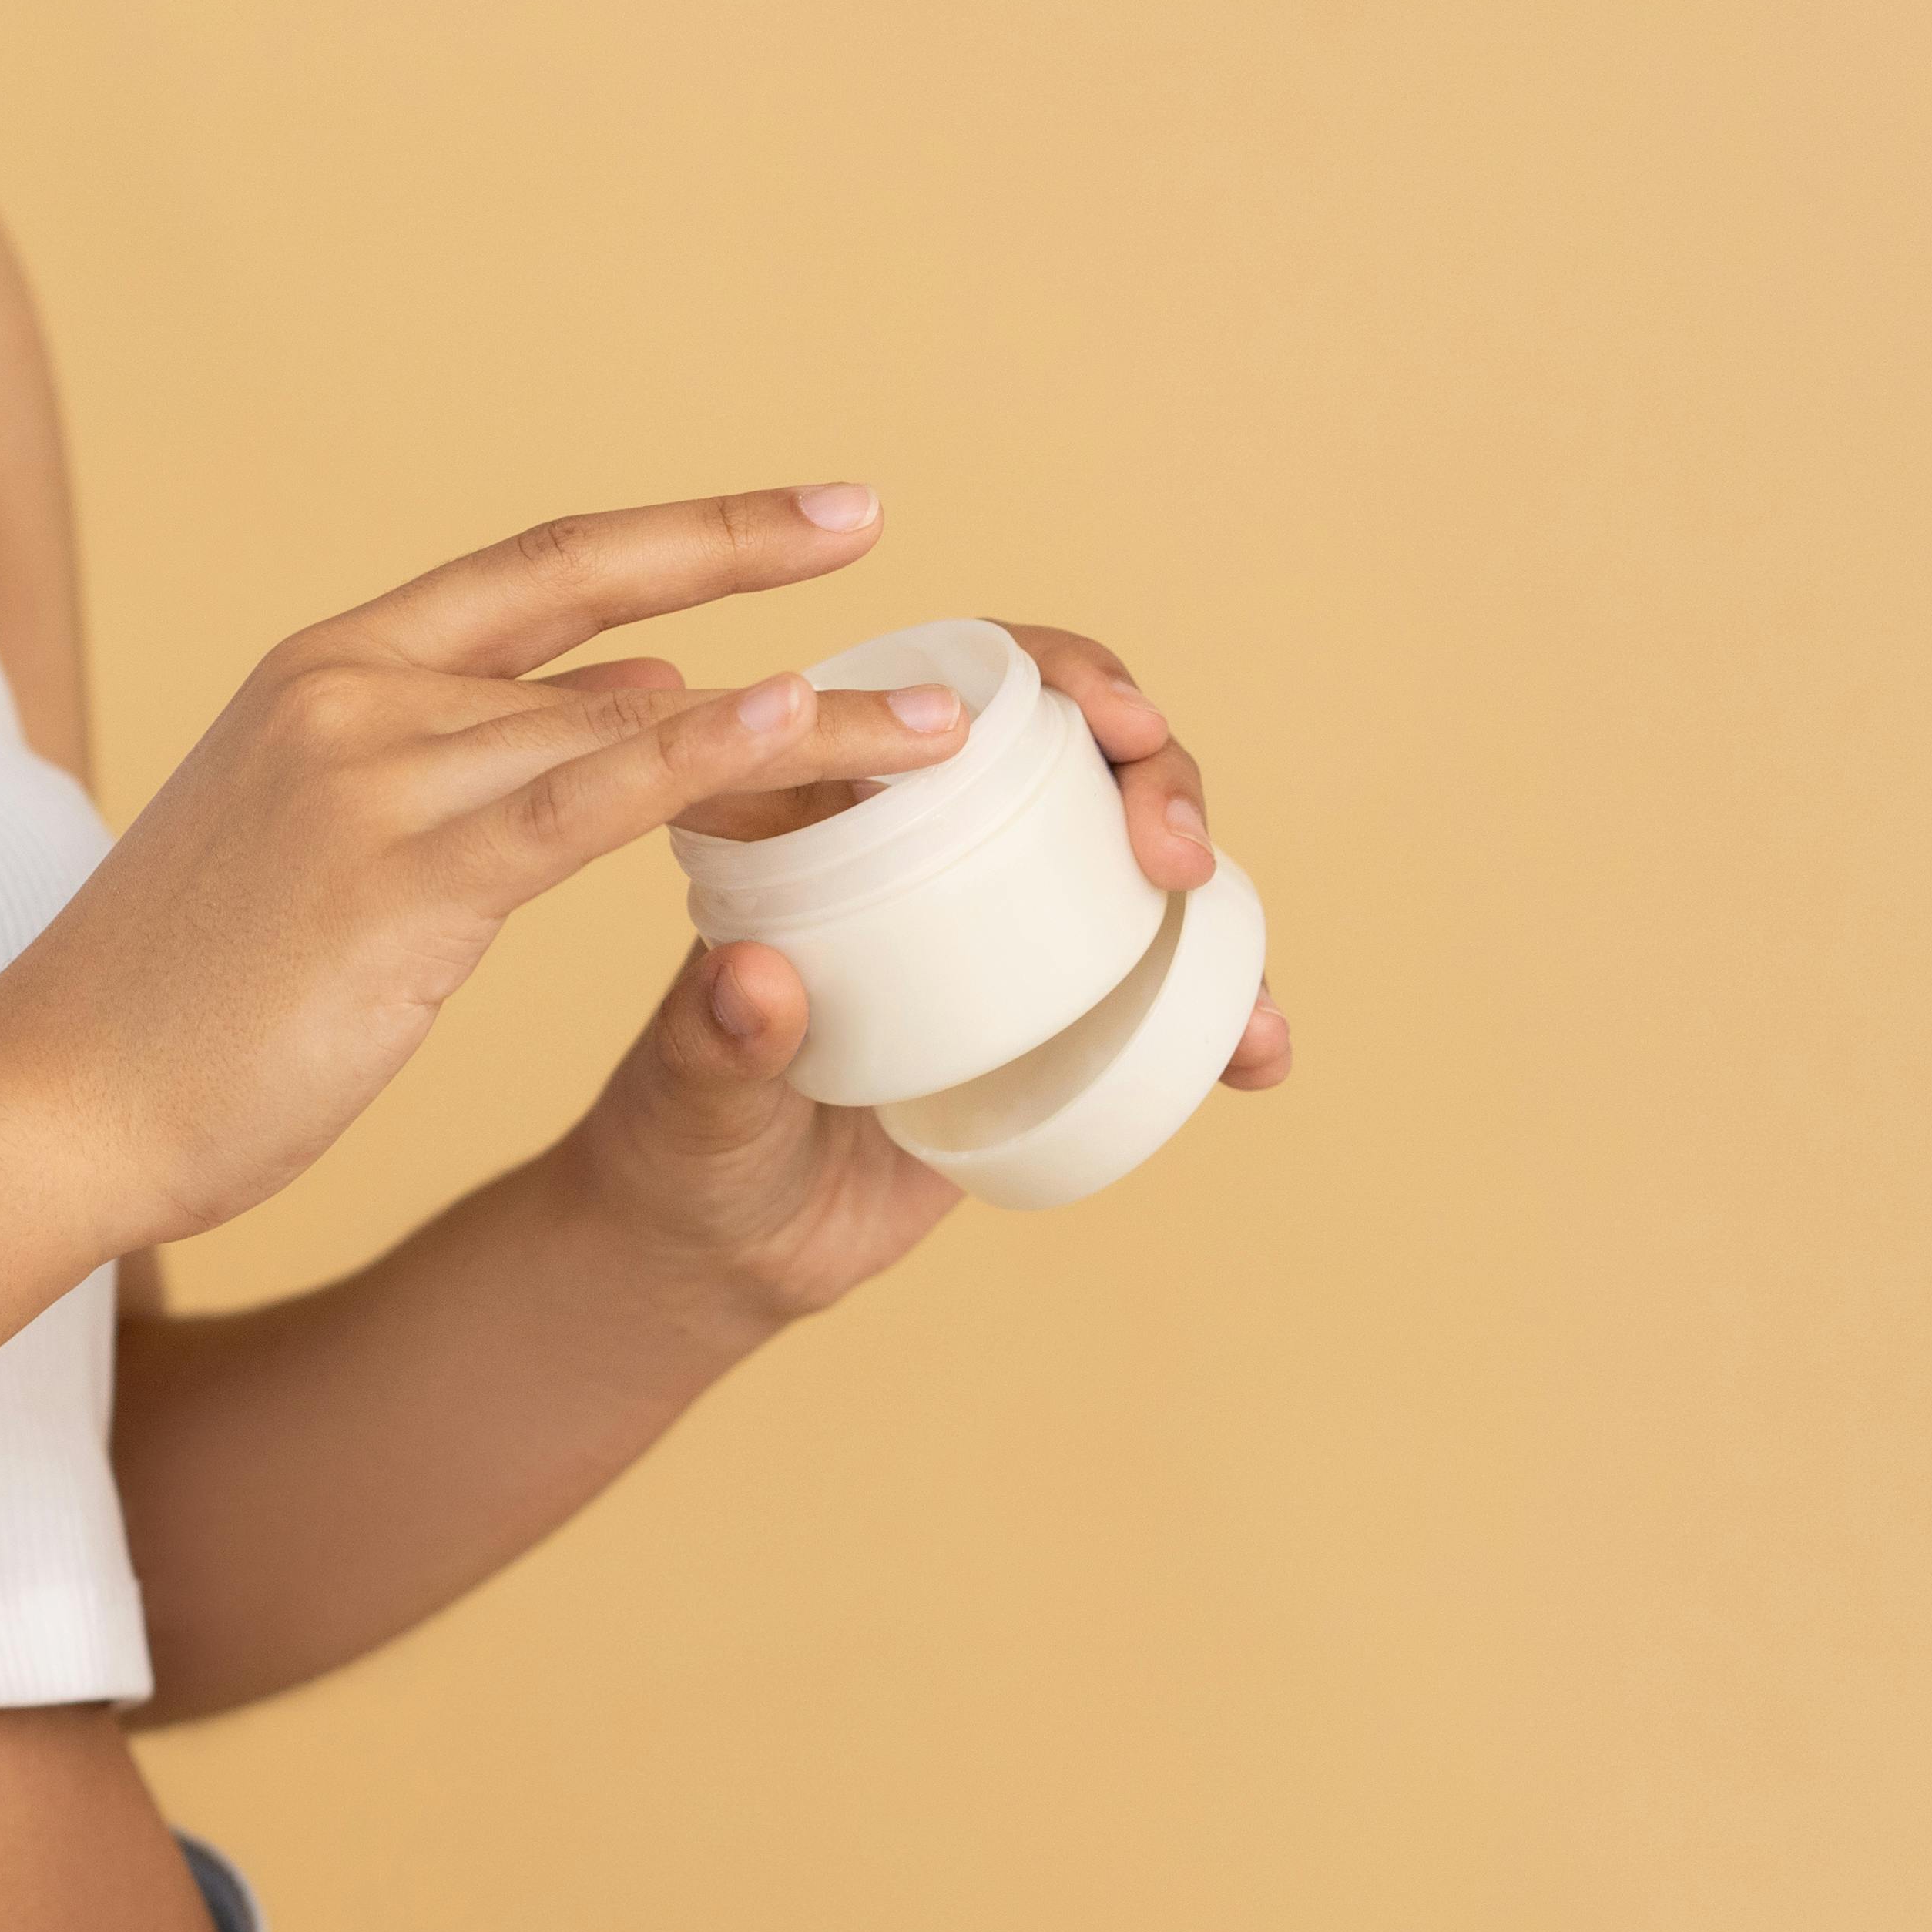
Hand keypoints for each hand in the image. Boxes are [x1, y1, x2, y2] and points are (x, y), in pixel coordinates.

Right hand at [0, 486, 974, 1255]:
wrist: (53, 1102)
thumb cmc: (177, 1001)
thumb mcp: (311, 842)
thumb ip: (457, 764)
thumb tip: (626, 701)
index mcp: (322, 671)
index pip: (531, 570)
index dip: (674, 535)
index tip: (801, 518)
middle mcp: (349, 692)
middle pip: (588, 605)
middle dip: (740, 552)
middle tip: (868, 513)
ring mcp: (371, 777)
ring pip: (625, 717)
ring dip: (797, 722)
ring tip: (934, 728)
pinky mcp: (399, 881)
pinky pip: (591, 803)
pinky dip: (713, 763)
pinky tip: (808, 733)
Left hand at [560, 617, 1292, 1322]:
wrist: (716, 1255)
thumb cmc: (674, 1152)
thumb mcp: (686, 1101)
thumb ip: (707, 1047)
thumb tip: (752, 980)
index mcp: (829, 818)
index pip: (950, 694)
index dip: (1049, 676)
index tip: (1114, 715)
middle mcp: (926, 854)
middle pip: (1070, 757)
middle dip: (1153, 769)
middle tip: (1178, 850)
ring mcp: (996, 934)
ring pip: (1128, 863)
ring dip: (1212, 890)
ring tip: (1237, 967)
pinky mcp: (1043, 1021)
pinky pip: (1150, 990)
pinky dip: (1218, 1014)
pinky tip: (1257, 1056)